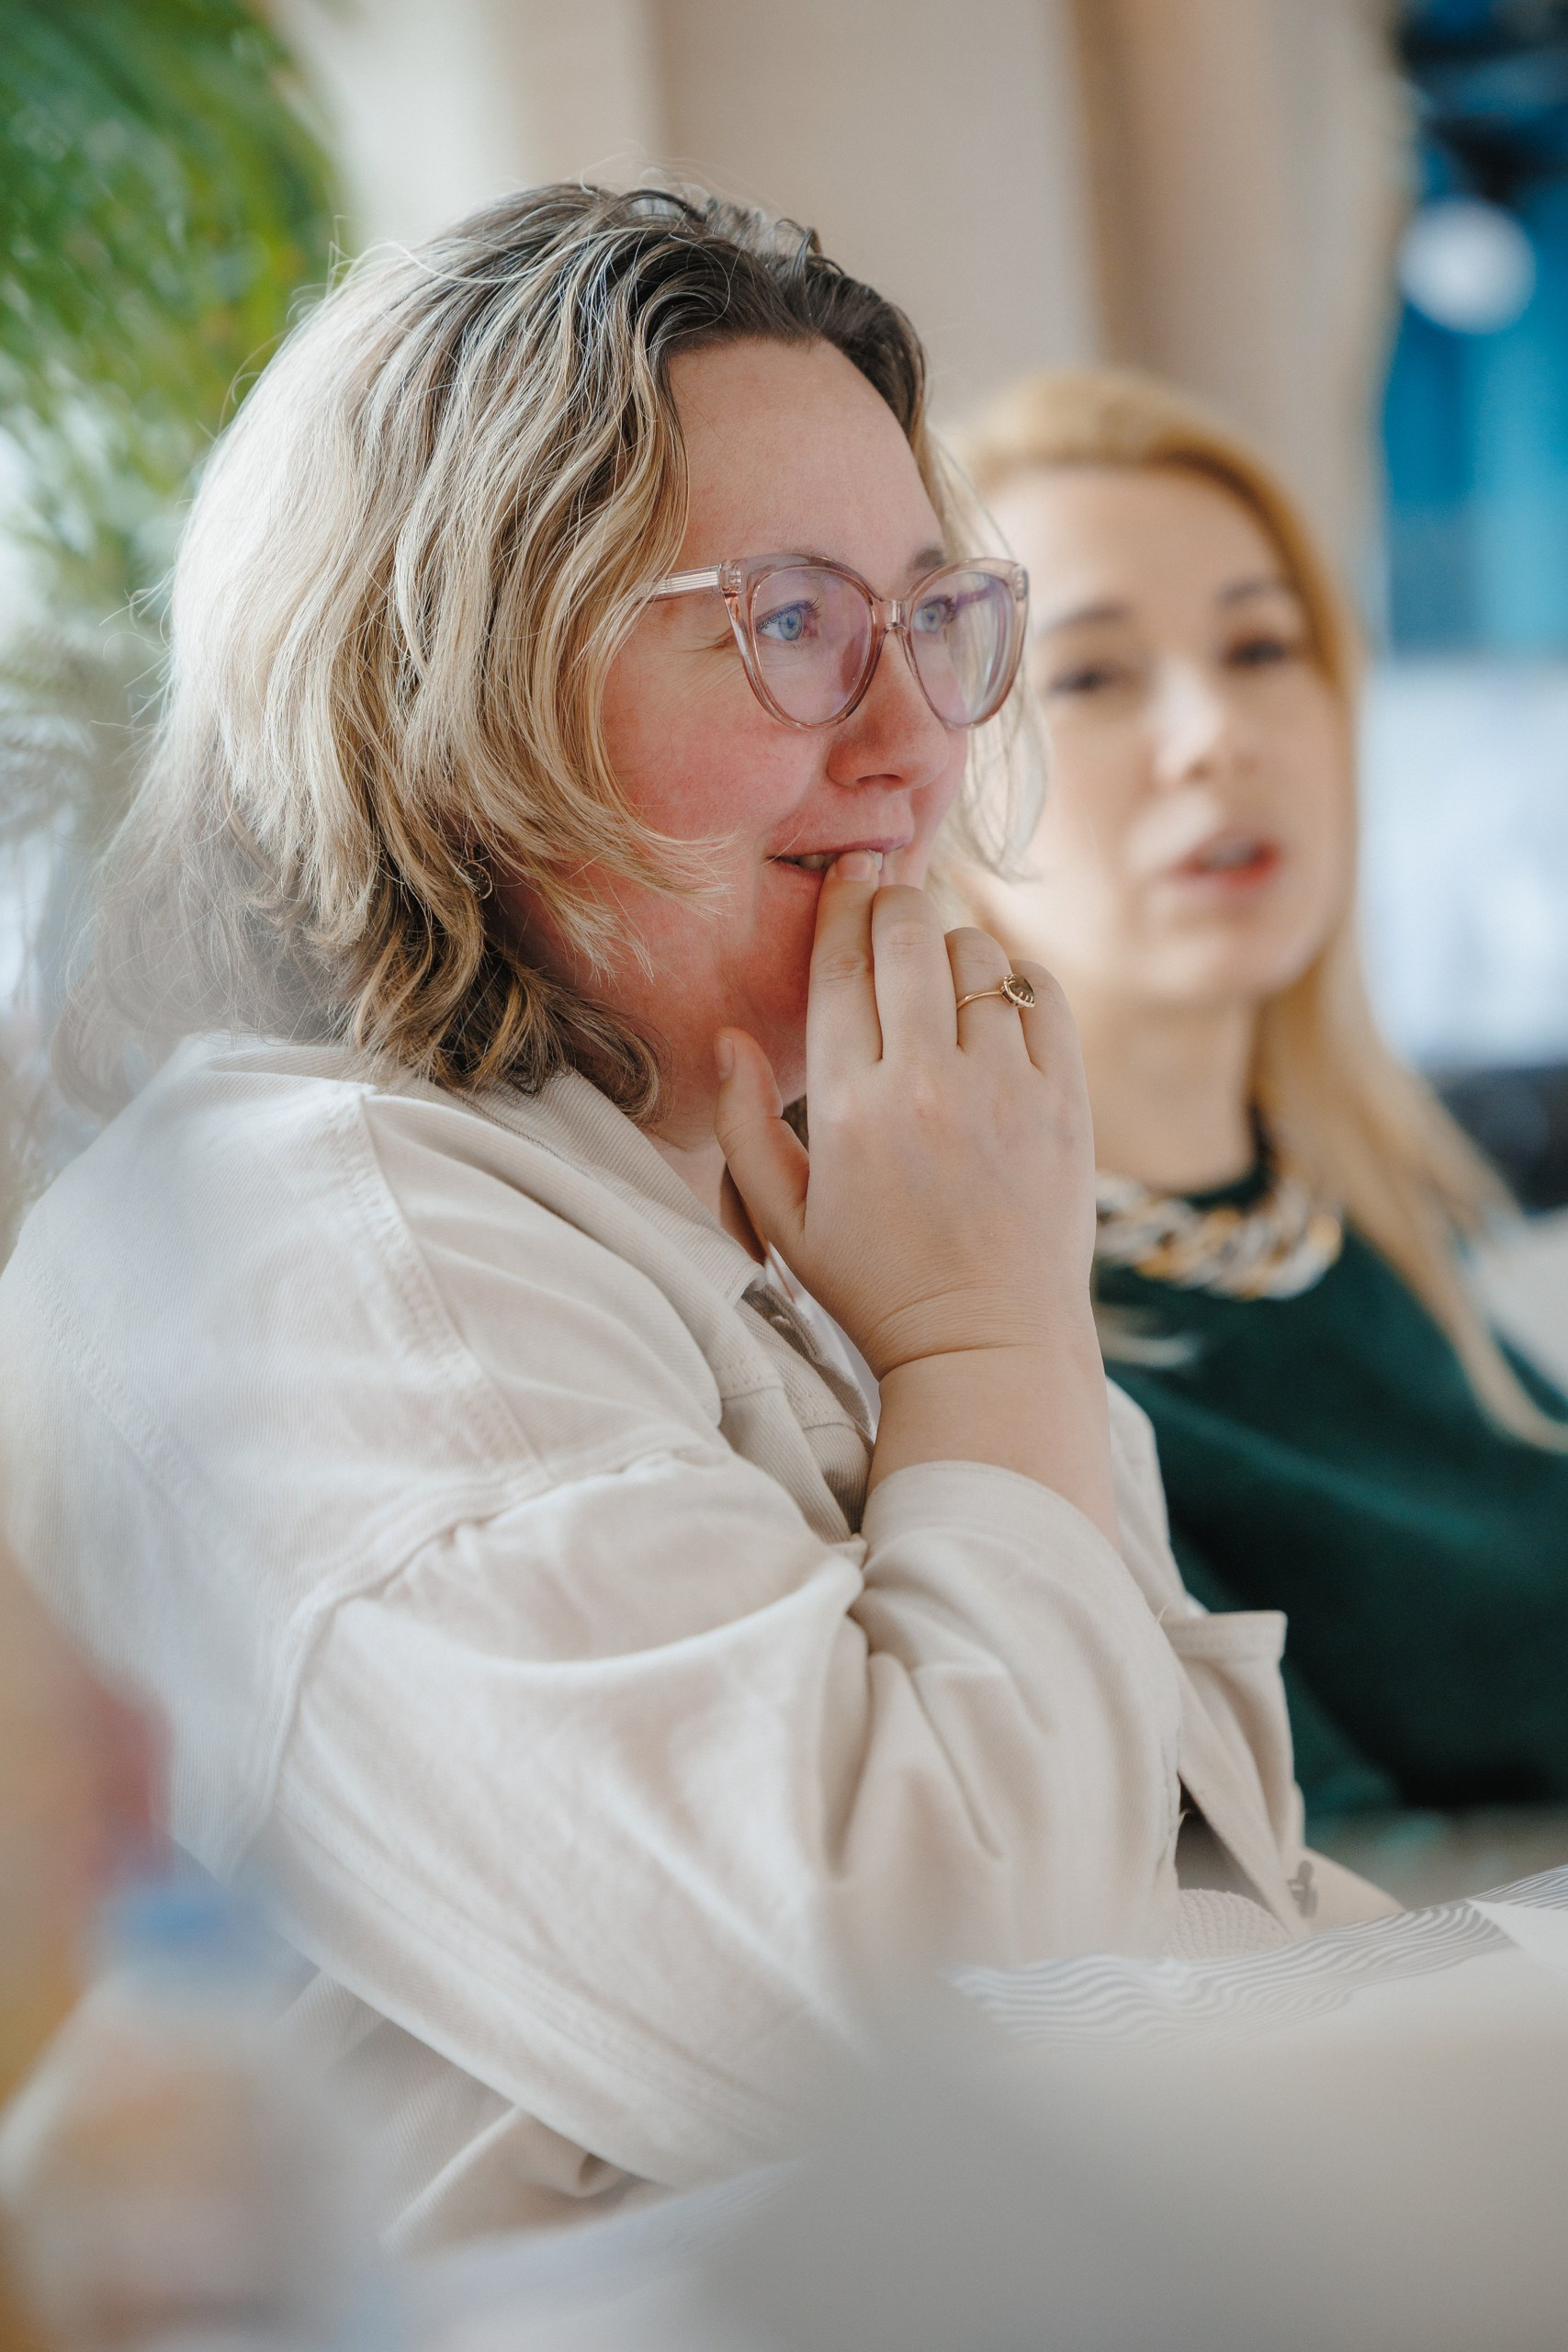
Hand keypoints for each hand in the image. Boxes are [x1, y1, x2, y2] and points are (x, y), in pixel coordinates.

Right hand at [714, 853, 1114, 1530]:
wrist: (987, 1345)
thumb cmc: (874, 1287)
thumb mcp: (781, 1220)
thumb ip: (742, 1124)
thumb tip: (729, 1035)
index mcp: (849, 1107)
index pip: (839, 965)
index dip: (841, 903)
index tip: (846, 870)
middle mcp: (927, 1084)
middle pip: (910, 938)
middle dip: (895, 900)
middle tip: (889, 892)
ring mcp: (1006, 1090)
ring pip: (980, 959)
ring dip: (955, 944)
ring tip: (940, 965)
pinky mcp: (1065, 1103)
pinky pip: (1045, 997)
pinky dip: (1020, 979)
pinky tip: (998, 999)